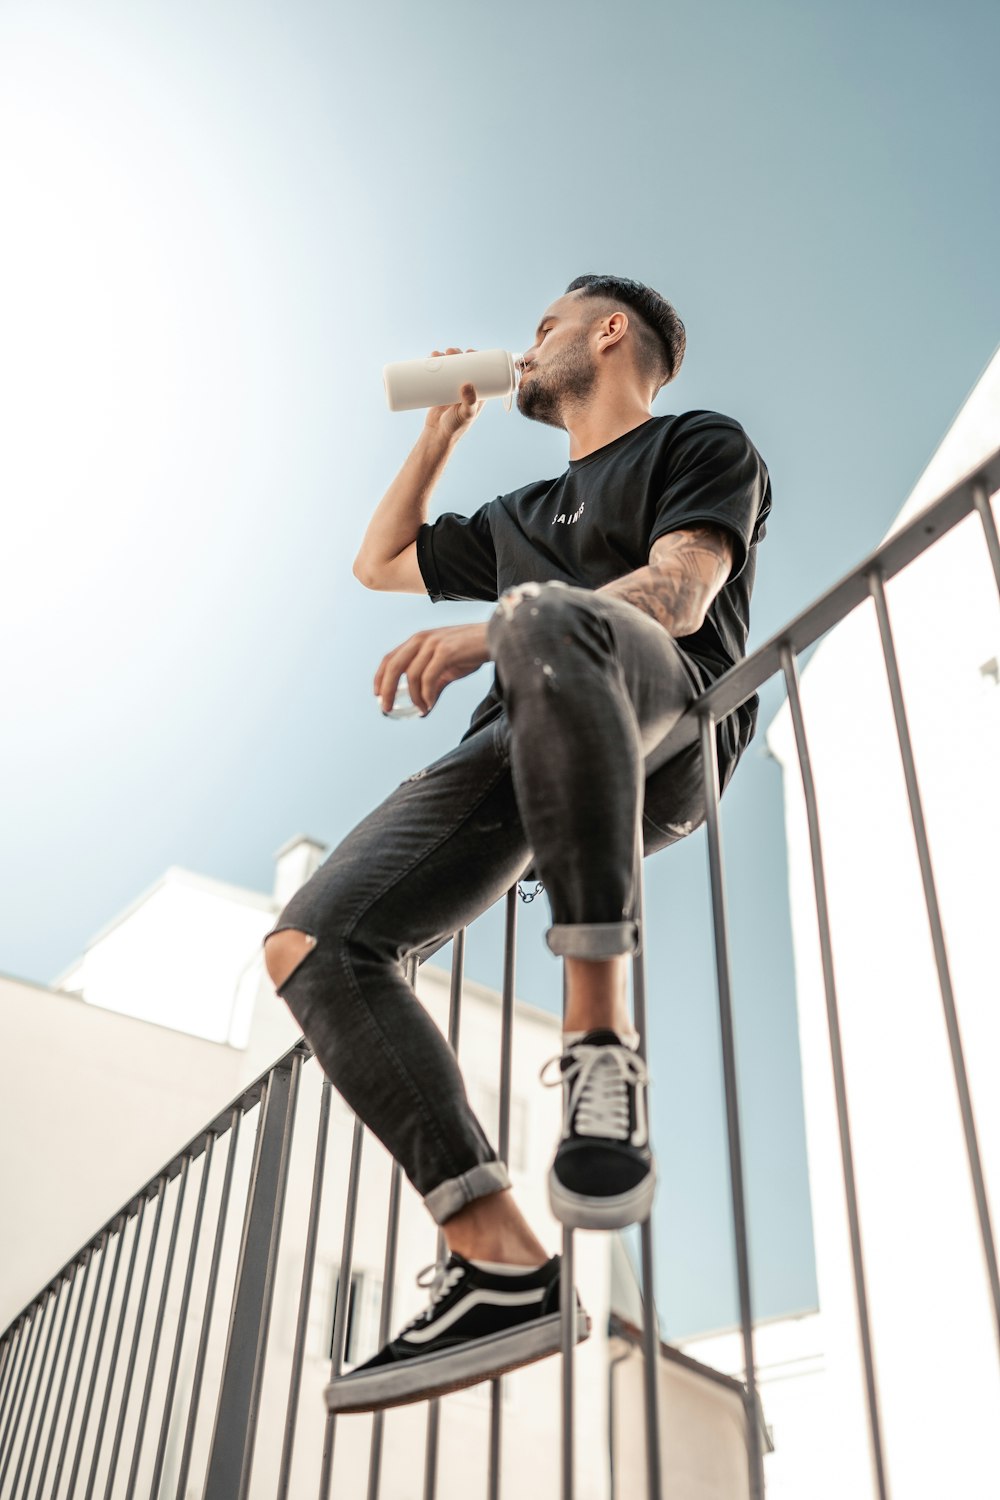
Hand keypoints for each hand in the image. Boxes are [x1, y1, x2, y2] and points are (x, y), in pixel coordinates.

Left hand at [375, 622, 490, 715]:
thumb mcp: (447, 668)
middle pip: (394, 666)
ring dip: (414, 697)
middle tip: (386, 708)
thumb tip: (423, 709)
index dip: (379, 677)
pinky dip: (427, 694)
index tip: (377, 696)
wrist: (496, 638)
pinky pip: (429, 678)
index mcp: (418, 640)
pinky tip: (430, 704)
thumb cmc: (471, 652)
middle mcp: (422, 639)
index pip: (390, 658)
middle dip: (387, 690)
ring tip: (421, 709)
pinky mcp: (446, 652)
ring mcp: (434, 644)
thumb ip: (433, 685)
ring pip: (412, 675)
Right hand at [422, 348, 484, 440]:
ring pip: (450, 367)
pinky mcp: (439, 390)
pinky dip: (435, 364)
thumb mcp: (466, 414)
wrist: (438, 435)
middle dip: (457, 354)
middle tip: (451, 352)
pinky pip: (438, 374)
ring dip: (445, 356)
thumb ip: (470, 402)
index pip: (480, 370)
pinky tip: (432, 356)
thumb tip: (468, 384)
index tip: (470, 351)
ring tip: (439, 354)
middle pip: (463, 365)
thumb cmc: (456, 427)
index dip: (476, 358)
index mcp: (478, 391)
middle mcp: (465, 388)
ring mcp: (451, 388)